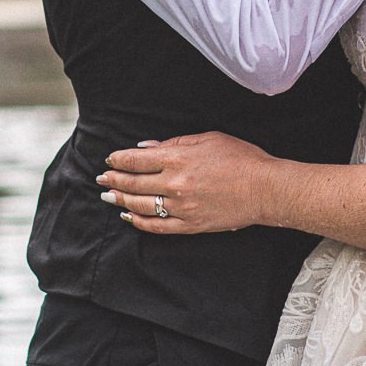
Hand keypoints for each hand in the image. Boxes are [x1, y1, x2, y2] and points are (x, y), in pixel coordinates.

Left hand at [95, 132, 275, 233]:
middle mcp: (174, 184)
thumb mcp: (207, 139)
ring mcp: (180, 207)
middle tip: (101, 177)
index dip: (119, 159)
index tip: (110, 159)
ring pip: (141, 205)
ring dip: (121, 199)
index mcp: (177, 159)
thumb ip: (174, 143)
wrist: (264, 188)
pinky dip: (139, 222)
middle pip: (134, 182)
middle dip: (114, 178)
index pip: (137, 160)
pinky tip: (129, 216)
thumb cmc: (240, 158)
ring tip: (109, 195)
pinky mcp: (189, 225)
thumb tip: (147, 148)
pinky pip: (157, 227)